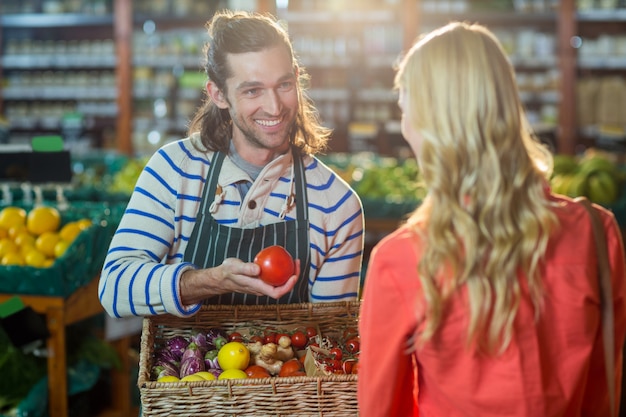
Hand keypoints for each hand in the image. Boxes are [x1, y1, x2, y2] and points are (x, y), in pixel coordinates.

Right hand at [180, 258, 299, 304]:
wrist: (221, 277)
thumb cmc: (227, 272)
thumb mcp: (235, 267)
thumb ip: (246, 268)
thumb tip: (258, 269)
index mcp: (257, 288)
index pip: (277, 292)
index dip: (288, 286)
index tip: (294, 275)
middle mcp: (261, 289)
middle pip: (282, 288)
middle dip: (293, 278)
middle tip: (296, 262)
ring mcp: (261, 286)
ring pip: (279, 284)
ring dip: (288, 274)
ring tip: (293, 261)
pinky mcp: (261, 282)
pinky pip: (274, 279)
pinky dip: (281, 272)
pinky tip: (282, 261)